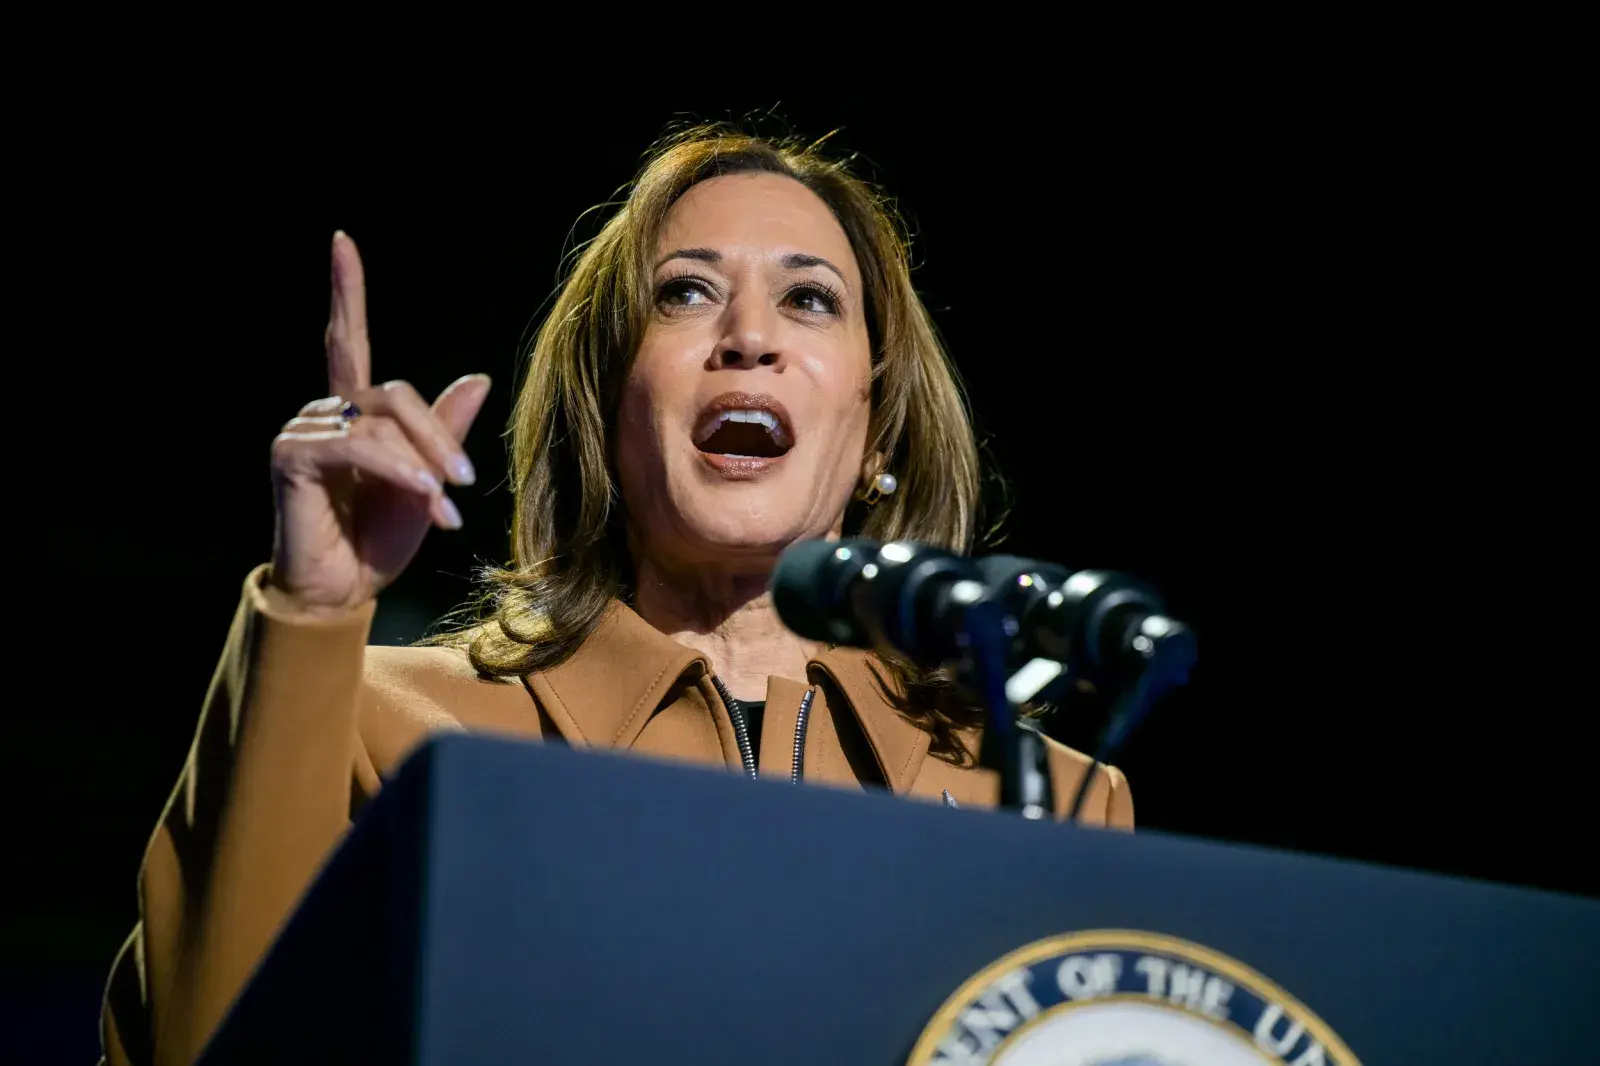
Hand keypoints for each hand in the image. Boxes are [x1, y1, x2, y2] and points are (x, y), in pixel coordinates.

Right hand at [266, 232, 490, 617]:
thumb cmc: (381, 537)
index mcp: (353, 412)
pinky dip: (398, 469)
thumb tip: (477, 378)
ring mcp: (303, 431)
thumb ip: (446, 430)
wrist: (344, 589)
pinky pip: (359, 445)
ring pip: (382, 421)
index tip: (341, 240)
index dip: (346, 290)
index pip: (348, 339)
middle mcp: (324, 412)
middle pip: (395, 393)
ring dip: (422, 464)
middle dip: (438, 436)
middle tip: (463, 484)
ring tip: (442, 509)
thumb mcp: (428, 480)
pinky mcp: (292, 456)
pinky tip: (422, 495)